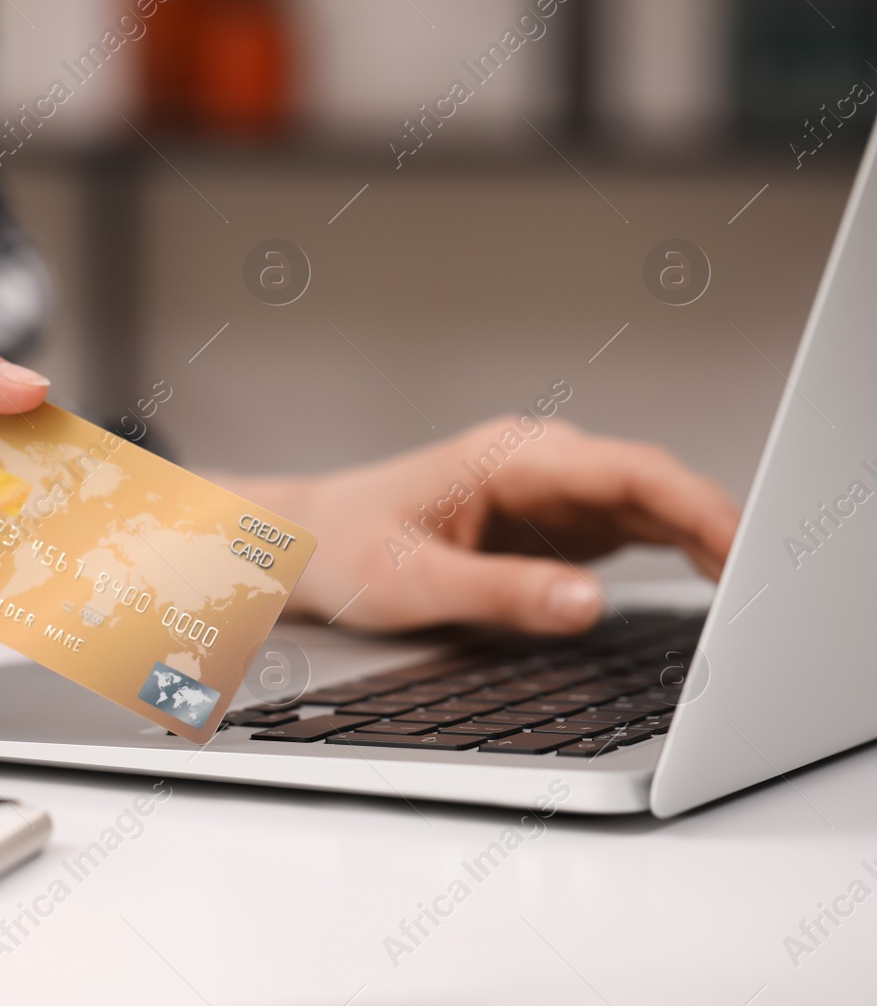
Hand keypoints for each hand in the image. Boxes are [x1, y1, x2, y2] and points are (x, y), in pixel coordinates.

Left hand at [240, 417, 738, 633]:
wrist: (304, 544)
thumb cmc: (343, 550)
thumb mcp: (412, 582)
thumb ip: (501, 594)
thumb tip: (587, 605)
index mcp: (509, 459)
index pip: (628, 469)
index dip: (697, 506)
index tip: (741, 549)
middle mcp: (537, 464)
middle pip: (652, 484)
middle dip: (714, 527)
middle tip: (761, 589)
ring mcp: (548, 491)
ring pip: (648, 505)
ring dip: (700, 541)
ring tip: (748, 594)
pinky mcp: (550, 523)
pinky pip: (628, 528)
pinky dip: (671, 551)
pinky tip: (706, 581)